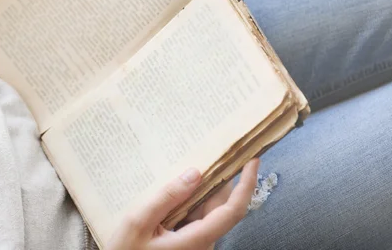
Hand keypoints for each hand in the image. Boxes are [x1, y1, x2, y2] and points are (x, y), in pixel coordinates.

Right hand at [108, 159, 259, 249]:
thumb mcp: (139, 222)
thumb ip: (168, 197)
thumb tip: (195, 173)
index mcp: (196, 241)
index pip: (232, 210)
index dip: (246, 185)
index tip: (252, 160)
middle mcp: (203, 245)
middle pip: (221, 208)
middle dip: (223, 179)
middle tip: (217, 151)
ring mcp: (196, 246)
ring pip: (209, 212)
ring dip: (206, 189)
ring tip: (195, 164)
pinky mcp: (188, 245)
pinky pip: (198, 218)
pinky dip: (194, 200)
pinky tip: (180, 187)